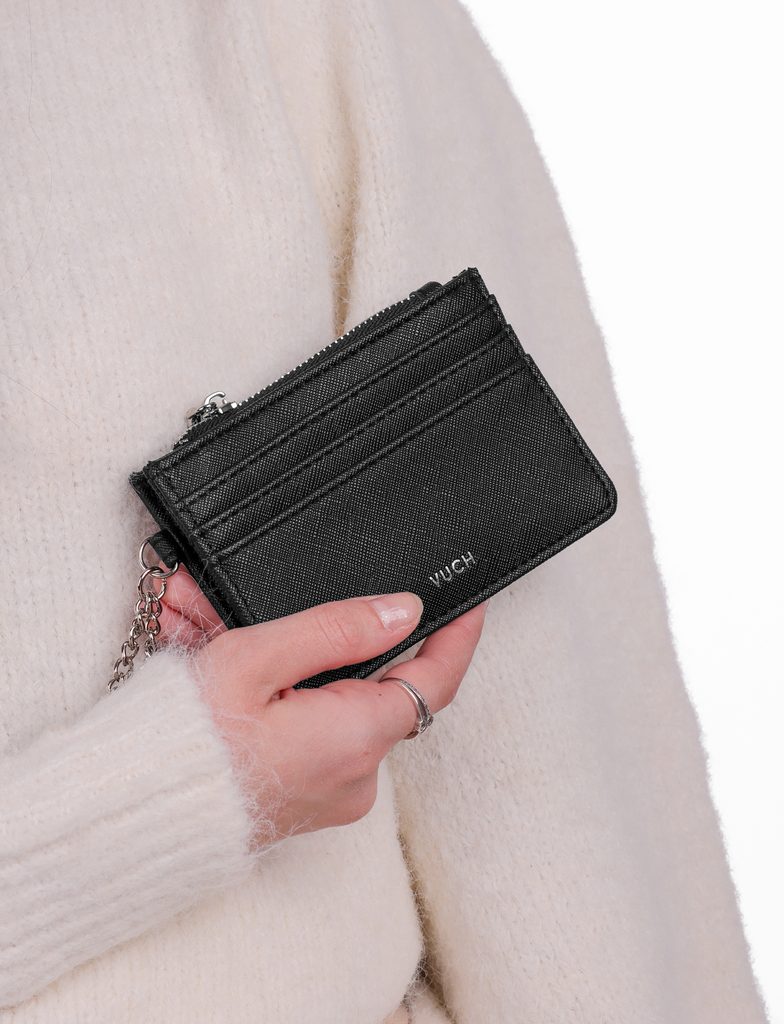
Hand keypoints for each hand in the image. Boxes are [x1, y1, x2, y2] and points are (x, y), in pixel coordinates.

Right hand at [156, 566, 487, 846]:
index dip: (457, 637)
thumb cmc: (185, 740)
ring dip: (285, 655)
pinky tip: (223, 659)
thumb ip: (339, 629)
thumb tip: (404, 611)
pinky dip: (275, 689)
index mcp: (355, 736)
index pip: (436, 679)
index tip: (470, 603)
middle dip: (323, 631)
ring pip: (328, 698)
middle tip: (267, 595)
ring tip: (209, 618)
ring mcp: (332, 789)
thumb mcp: (259, 660)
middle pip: (365, 679)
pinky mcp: (305, 793)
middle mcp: (356, 773)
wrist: (132, 813)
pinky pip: (306, 725)